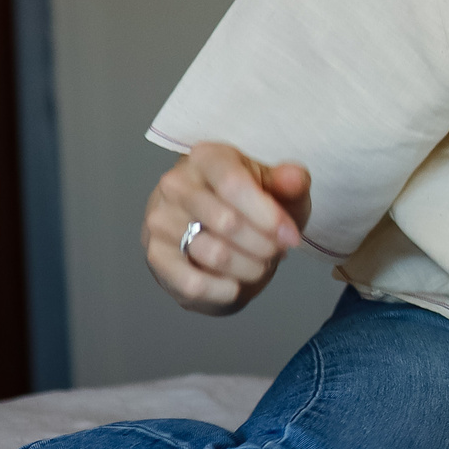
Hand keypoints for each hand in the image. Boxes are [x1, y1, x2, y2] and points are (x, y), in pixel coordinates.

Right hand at [143, 142, 312, 314]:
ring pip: (214, 254)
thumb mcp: (280, 191)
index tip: (290, 238)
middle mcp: (176, 183)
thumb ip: (291, 182)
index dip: (268, 217)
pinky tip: (235, 285)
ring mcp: (160, 219)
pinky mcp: (155, 254)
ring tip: (258, 265)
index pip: (234, 185)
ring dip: (248, 268)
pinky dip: (222, 290)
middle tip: (276, 252)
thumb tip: (294, 178)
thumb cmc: (253, 206)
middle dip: (263, 245)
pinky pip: (191, 282)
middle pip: (227, 222)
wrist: (221, 233)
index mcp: (207, 157)